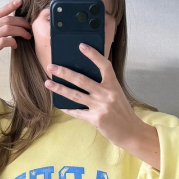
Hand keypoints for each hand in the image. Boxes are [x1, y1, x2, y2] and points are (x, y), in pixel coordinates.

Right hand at [0, 0, 31, 92]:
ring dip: (20, 31)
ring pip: (7, 28)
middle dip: (21, 21)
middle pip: (5, 19)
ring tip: (27, 35)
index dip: (9, 6)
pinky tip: (16, 45)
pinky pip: (4, 41)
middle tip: (29, 26)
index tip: (20, 2)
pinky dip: (13, 41)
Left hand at [44, 44, 160, 167]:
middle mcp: (107, 94)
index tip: (81, 46)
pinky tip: (59, 105)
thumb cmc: (122, 112)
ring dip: (59, 88)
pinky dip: (68, 109)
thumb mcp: (117, 95)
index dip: (93, 55)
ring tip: (48, 83)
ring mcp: (100, 107)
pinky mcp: (95, 119)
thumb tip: (82, 80)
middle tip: (51, 66)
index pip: (104, 65)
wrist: (131, 132)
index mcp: (113, 85)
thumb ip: (103, 87)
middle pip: (82, 79)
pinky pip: (77, 112)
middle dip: (64, 72)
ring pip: (75, 95)